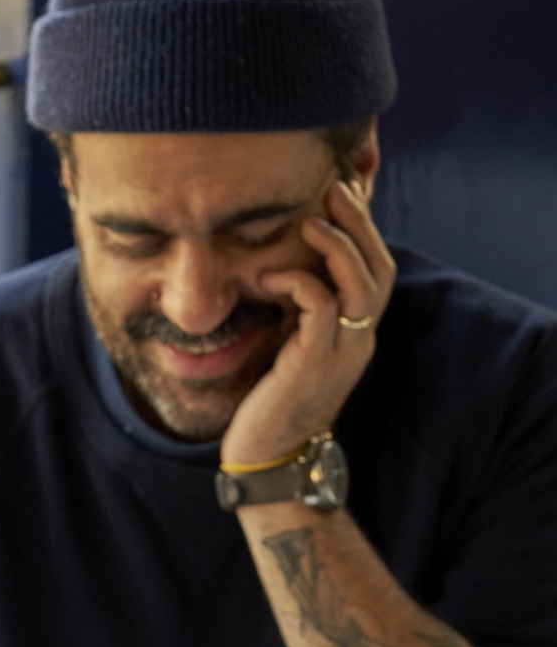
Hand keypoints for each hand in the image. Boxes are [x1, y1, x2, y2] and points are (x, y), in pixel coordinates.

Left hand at [221, 179, 396, 465]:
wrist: (267, 458)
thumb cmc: (269, 402)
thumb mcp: (287, 347)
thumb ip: (295, 312)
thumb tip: (279, 268)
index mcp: (355, 334)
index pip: (376, 270)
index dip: (364, 230)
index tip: (341, 193)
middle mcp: (358, 341)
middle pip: (380, 270)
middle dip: (360, 225)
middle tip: (335, 188)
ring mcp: (341, 354)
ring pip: (362, 286)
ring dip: (339, 247)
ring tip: (311, 220)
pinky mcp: (312, 366)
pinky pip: (322, 311)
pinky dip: (301, 284)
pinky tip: (272, 277)